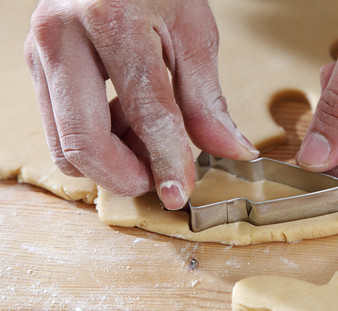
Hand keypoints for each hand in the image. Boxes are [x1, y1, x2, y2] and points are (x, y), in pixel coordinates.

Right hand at [25, 0, 258, 209]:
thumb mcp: (193, 34)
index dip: (166, 161)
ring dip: (109, 161)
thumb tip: (232, 151)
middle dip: (124, 176)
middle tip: (158, 177)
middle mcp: (63, 37)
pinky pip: (59, 130)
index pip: (146, 111)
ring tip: (145, 142)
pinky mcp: (36, 67)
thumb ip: (207, 100)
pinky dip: (94, 143)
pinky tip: (124, 125)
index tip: (179, 193)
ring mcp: (41, 53)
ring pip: (64, 145)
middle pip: (83, 144)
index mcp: (112, 20)